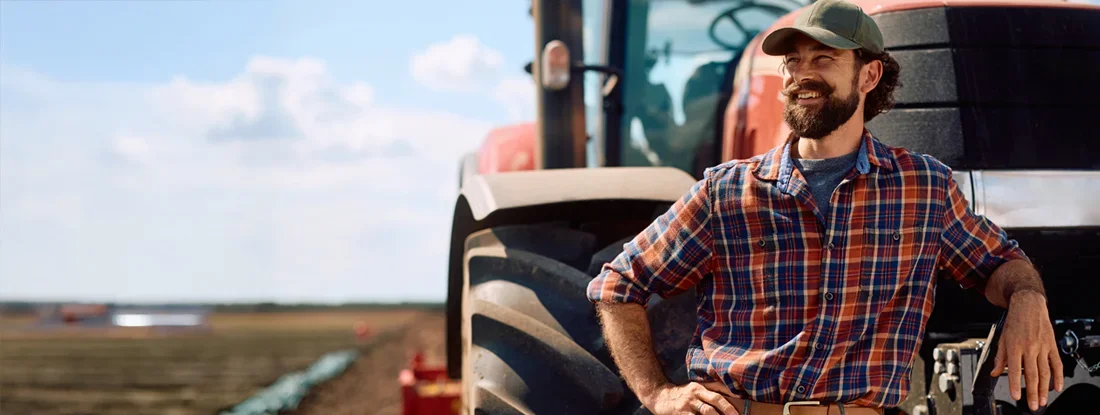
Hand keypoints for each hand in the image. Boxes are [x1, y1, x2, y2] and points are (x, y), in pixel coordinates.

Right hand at [642, 382, 739, 414]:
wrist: (659, 396)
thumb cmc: (681, 396)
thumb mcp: (694, 389)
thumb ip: (709, 392)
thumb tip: (732, 396)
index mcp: (699, 387)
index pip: (718, 393)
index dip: (730, 401)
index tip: (740, 410)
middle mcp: (694, 393)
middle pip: (714, 400)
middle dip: (727, 409)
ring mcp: (687, 404)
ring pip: (706, 411)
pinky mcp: (680, 413)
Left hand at [990, 291, 1063, 410]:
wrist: (1028, 305)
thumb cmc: (1014, 321)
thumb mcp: (1002, 338)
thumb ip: (999, 357)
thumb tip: (994, 372)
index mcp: (1014, 346)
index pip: (1013, 369)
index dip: (1014, 384)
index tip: (1016, 396)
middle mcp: (1029, 347)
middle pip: (1031, 374)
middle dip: (1032, 392)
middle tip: (1032, 405)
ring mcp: (1042, 347)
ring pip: (1045, 372)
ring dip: (1044, 389)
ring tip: (1042, 401)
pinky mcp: (1052, 345)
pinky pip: (1057, 364)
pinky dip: (1058, 377)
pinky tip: (1057, 387)